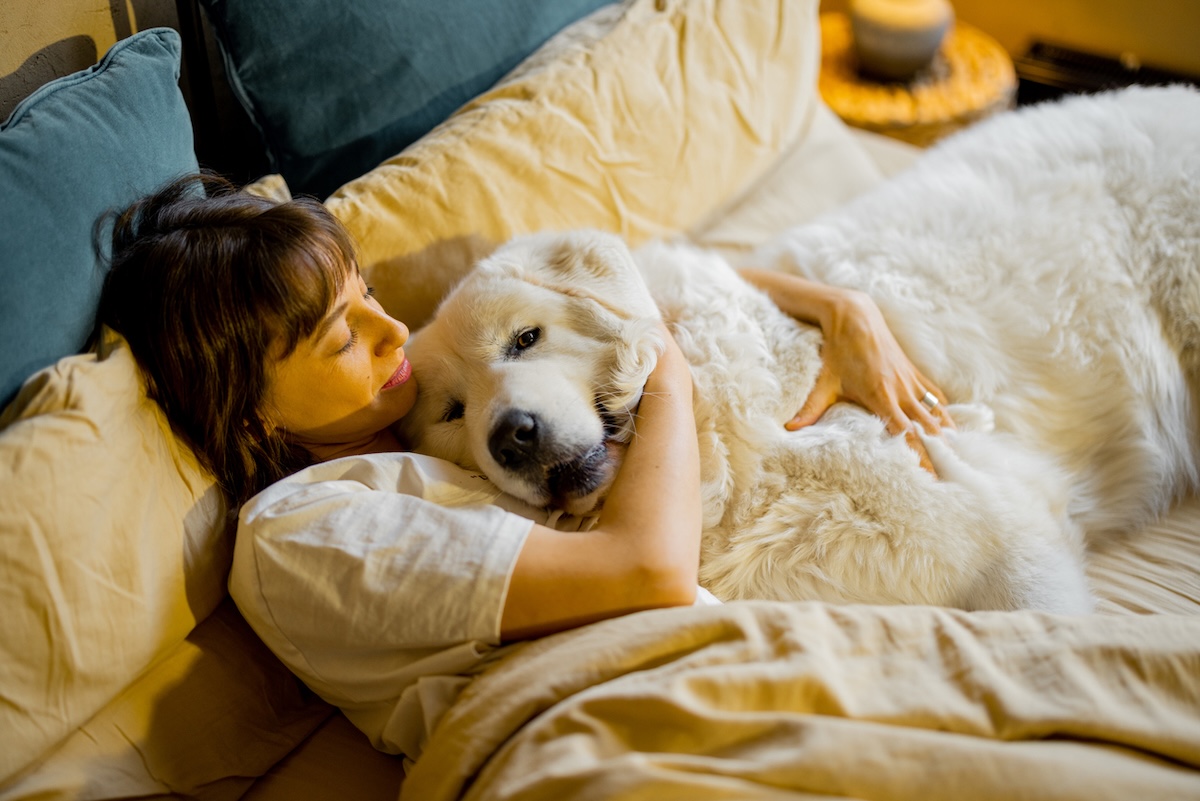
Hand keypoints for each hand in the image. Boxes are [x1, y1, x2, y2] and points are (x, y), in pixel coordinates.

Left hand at [788, 289, 951, 475]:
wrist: (856, 316)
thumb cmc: (838, 351)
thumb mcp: (824, 382)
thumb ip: (810, 409)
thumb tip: (789, 430)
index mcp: (880, 395)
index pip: (905, 432)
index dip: (920, 455)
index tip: (930, 476)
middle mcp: (901, 390)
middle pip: (927, 427)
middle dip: (939, 452)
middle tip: (950, 477)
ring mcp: (911, 381)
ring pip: (937, 413)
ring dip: (947, 435)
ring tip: (959, 459)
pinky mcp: (915, 373)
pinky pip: (936, 397)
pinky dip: (945, 414)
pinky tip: (951, 430)